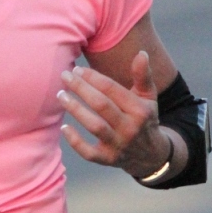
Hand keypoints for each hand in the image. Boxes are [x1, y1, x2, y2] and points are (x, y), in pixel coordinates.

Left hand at [58, 51, 169, 179]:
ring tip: (60, 95)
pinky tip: (64, 127)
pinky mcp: (108, 160)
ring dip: (76, 109)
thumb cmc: (144, 118)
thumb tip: (141, 53)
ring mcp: (119, 145)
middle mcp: (130, 128)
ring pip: (95, 126)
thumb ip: (143, 76)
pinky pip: (88, 153)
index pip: (112, 89)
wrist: (151, 155)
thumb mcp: (148, 97)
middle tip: (65, 76)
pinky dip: (75, 141)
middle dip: (81, 88)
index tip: (77, 69)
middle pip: (101, 105)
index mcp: (140, 110)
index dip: (93, 77)